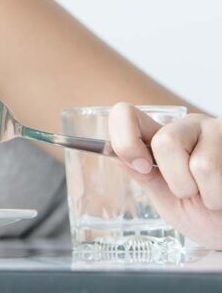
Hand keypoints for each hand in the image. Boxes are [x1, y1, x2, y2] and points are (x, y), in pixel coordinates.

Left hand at [108, 102, 221, 249]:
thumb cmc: (202, 214)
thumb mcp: (165, 198)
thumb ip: (144, 176)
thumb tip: (115, 156)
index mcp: (160, 136)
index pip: (125, 113)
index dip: (126, 140)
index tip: (141, 167)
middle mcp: (188, 126)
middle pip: (165, 141)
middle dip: (177, 181)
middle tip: (192, 193)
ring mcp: (217, 130)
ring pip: (201, 164)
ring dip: (207, 193)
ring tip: (214, 195)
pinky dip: (221, 195)